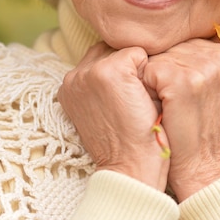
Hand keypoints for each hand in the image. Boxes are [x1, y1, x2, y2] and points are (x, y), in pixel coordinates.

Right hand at [57, 42, 169, 190]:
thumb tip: (133, 56)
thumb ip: (108, 83)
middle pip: (114, 50)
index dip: (124, 75)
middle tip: (134, 104)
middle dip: (131, 69)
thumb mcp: (107, 109)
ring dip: (141, 71)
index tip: (126, 103)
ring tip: (140, 102)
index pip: (102, 57)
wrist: (131, 170)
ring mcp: (90, 72)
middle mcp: (73, 76)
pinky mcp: (111, 71)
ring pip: (128, 51)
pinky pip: (141, 54)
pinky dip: (150, 73)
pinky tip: (145, 99)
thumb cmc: (128, 144)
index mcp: (69, 86)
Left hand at [143, 39, 219, 200]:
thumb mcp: (214, 87)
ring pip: (158, 57)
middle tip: (175, 101)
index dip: (176, 65)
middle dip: (164, 70)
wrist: (202, 168)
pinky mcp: (182, 80)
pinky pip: (148, 70)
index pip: (186, 42)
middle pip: (172, 47)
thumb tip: (173, 35)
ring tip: (169, 105)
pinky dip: (146, 89)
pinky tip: (160, 108)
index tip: (184, 92)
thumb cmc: (201, 127)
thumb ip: (202, 60)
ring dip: (153, 80)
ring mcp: (203, 67)